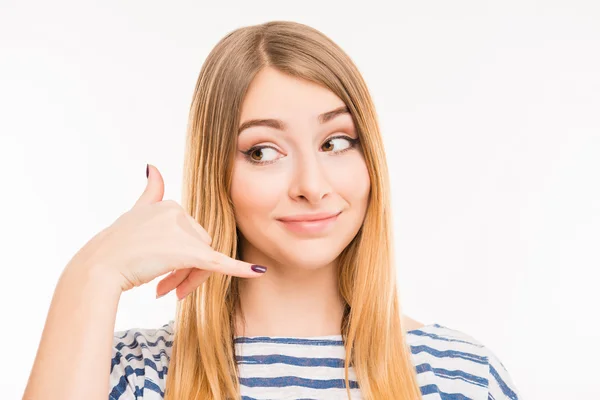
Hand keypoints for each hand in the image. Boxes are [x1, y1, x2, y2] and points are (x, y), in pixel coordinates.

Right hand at [68, 164, 265, 298]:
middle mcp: (179, 213)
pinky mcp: (191, 253)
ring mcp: (183, 232)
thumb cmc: (115, 246)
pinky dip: (241, 268)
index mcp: (170, 205)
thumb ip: (150, 191)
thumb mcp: (135, 212)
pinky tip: (258, 270)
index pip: (190, 234)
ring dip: (188, 279)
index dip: (181, 257)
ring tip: (166, 291)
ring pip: (203, 260)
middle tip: (168, 291)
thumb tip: (152, 166)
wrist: (100, 268)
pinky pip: (221, 262)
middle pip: (200, 247)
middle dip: (187, 271)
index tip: (164, 275)